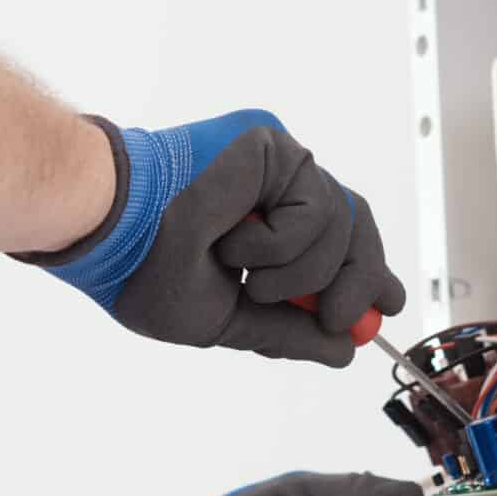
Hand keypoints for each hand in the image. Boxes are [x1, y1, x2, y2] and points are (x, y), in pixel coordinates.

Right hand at [19, 110, 405, 365]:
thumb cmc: (143, 273)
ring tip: (247, 278)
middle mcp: (275, 187)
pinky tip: (235, 245)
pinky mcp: (270, 144)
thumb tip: (342, 351)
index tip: (388, 304)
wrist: (108, 234)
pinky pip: (314, 205)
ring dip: (298, 272)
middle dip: (357, 280)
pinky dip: (280, 243)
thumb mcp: (227, 319)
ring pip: (341, 222)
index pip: (337, 238)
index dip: (369, 271)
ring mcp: (276, 164)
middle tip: (335, 317)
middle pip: (355, 226)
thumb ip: (286, 331)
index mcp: (263, 221)